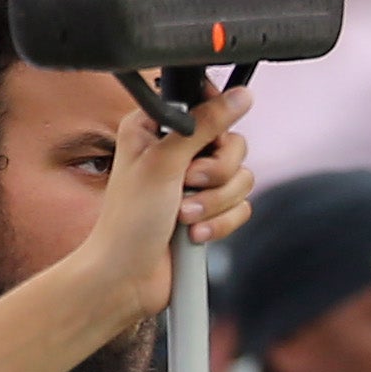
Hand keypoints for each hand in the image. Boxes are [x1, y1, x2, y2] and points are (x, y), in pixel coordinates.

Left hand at [70, 86, 255, 323]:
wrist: (128, 275)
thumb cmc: (129, 220)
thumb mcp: (166, 161)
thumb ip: (207, 124)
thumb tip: (241, 96)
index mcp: (156, 127)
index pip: (205, 102)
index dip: (214, 119)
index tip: (208, 138)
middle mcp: (177, 151)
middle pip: (233, 143)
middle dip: (216, 173)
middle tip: (188, 183)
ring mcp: (195, 183)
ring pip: (241, 178)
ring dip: (215, 203)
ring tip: (184, 216)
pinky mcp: (210, 211)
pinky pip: (242, 208)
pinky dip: (220, 223)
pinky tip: (193, 234)